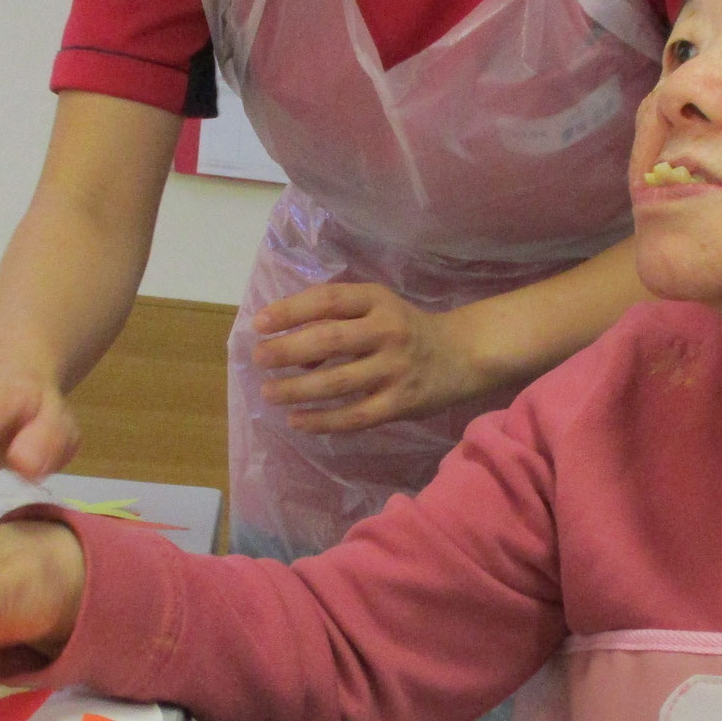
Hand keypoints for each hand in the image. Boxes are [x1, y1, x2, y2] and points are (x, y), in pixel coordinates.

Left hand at [252, 283, 488, 433]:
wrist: (462, 355)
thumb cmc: (406, 329)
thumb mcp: (379, 308)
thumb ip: (339, 320)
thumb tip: (292, 349)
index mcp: (378, 300)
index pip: (327, 300)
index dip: (290, 310)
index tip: (259, 323)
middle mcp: (387, 331)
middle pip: (328, 339)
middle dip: (286, 350)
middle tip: (259, 358)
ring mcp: (395, 369)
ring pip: (337, 381)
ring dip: (296, 389)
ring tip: (269, 392)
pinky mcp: (400, 404)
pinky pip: (354, 416)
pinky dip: (322, 420)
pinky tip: (297, 420)